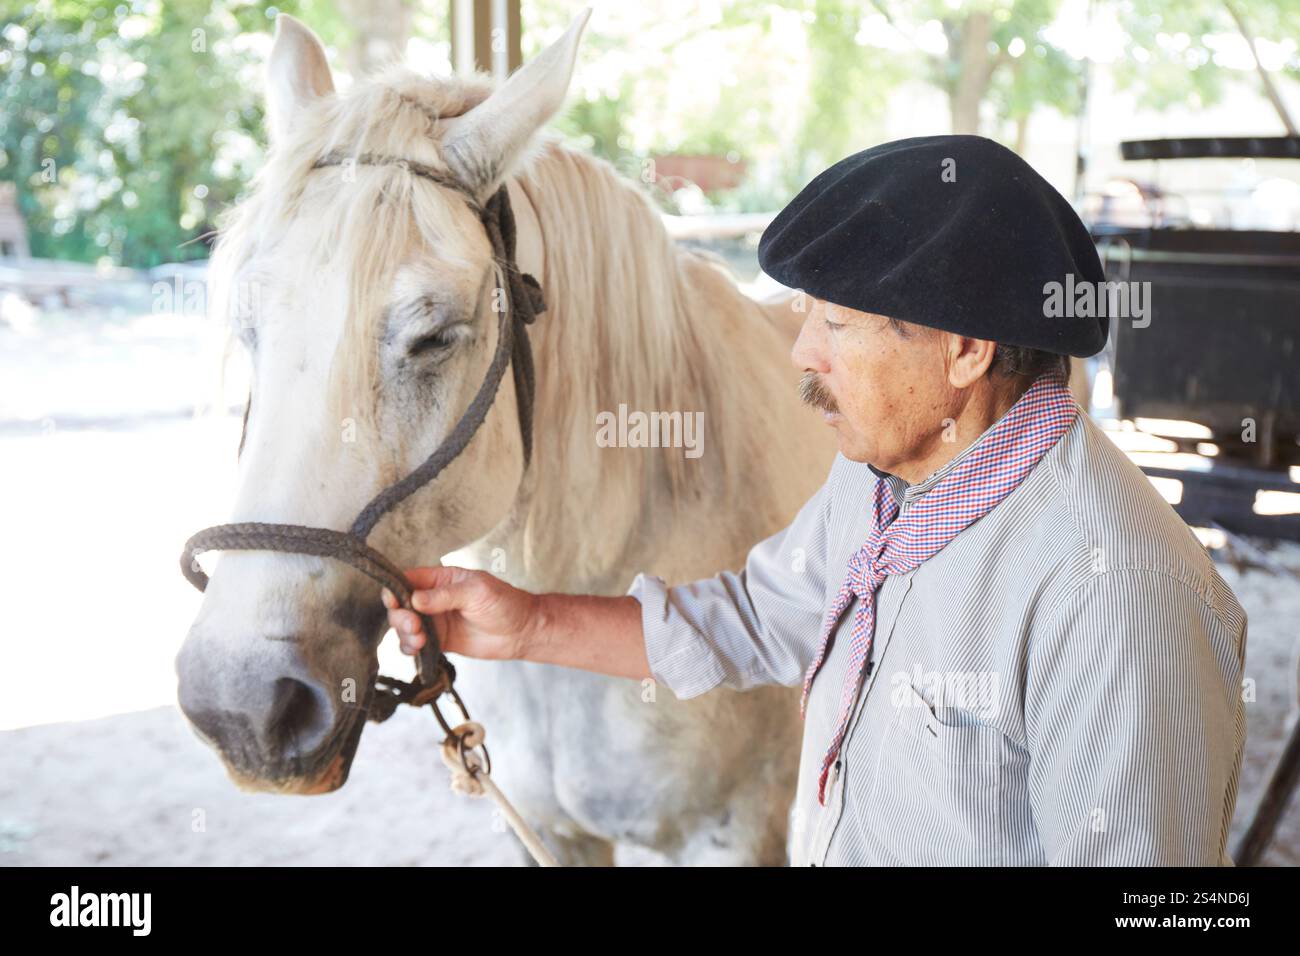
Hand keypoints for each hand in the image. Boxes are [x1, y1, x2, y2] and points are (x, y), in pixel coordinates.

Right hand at [380, 566, 541, 660]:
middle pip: (400, 605)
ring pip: (404, 626)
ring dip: (404, 633)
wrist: (522, 632)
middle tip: (413, 625)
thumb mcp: (477, 592)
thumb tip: (415, 600)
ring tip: (419, 640)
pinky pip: (414, 644)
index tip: (394, 601)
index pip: (407, 579)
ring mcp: (434, 621)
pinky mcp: (438, 641)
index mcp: (440, 579)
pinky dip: (410, 648)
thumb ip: (445, 596)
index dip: (395, 589)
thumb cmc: (504, 603)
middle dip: (400, 616)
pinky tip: (419, 649)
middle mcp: (432, 599)